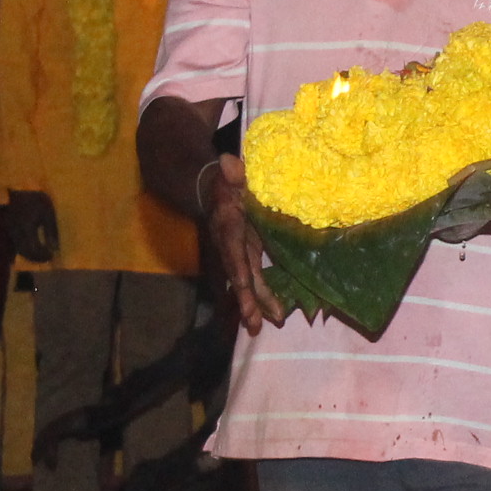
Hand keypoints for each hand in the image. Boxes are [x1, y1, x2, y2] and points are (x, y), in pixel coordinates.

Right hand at [3, 190, 59, 264]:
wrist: (17, 189)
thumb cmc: (35, 200)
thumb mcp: (47, 212)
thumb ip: (51, 230)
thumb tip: (55, 248)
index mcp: (26, 227)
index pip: (34, 249)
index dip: (43, 255)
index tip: (52, 255)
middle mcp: (16, 232)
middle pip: (25, 253)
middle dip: (38, 258)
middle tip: (49, 257)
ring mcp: (11, 232)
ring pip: (19, 251)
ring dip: (31, 256)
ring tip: (44, 254)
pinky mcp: (9, 231)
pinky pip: (17, 246)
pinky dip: (26, 250)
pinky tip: (35, 248)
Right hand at [198, 153, 292, 330]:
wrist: (216, 191)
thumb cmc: (227, 182)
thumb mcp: (231, 174)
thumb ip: (233, 171)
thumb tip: (228, 162)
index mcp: (228, 226)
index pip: (232, 249)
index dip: (236, 267)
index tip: (240, 284)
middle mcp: (231, 246)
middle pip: (238, 276)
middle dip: (245, 300)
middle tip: (252, 324)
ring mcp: (240, 253)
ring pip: (247, 284)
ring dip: (254, 306)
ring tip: (259, 328)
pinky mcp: (249, 255)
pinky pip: (256, 280)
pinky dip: (264, 297)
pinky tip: (274, 315)